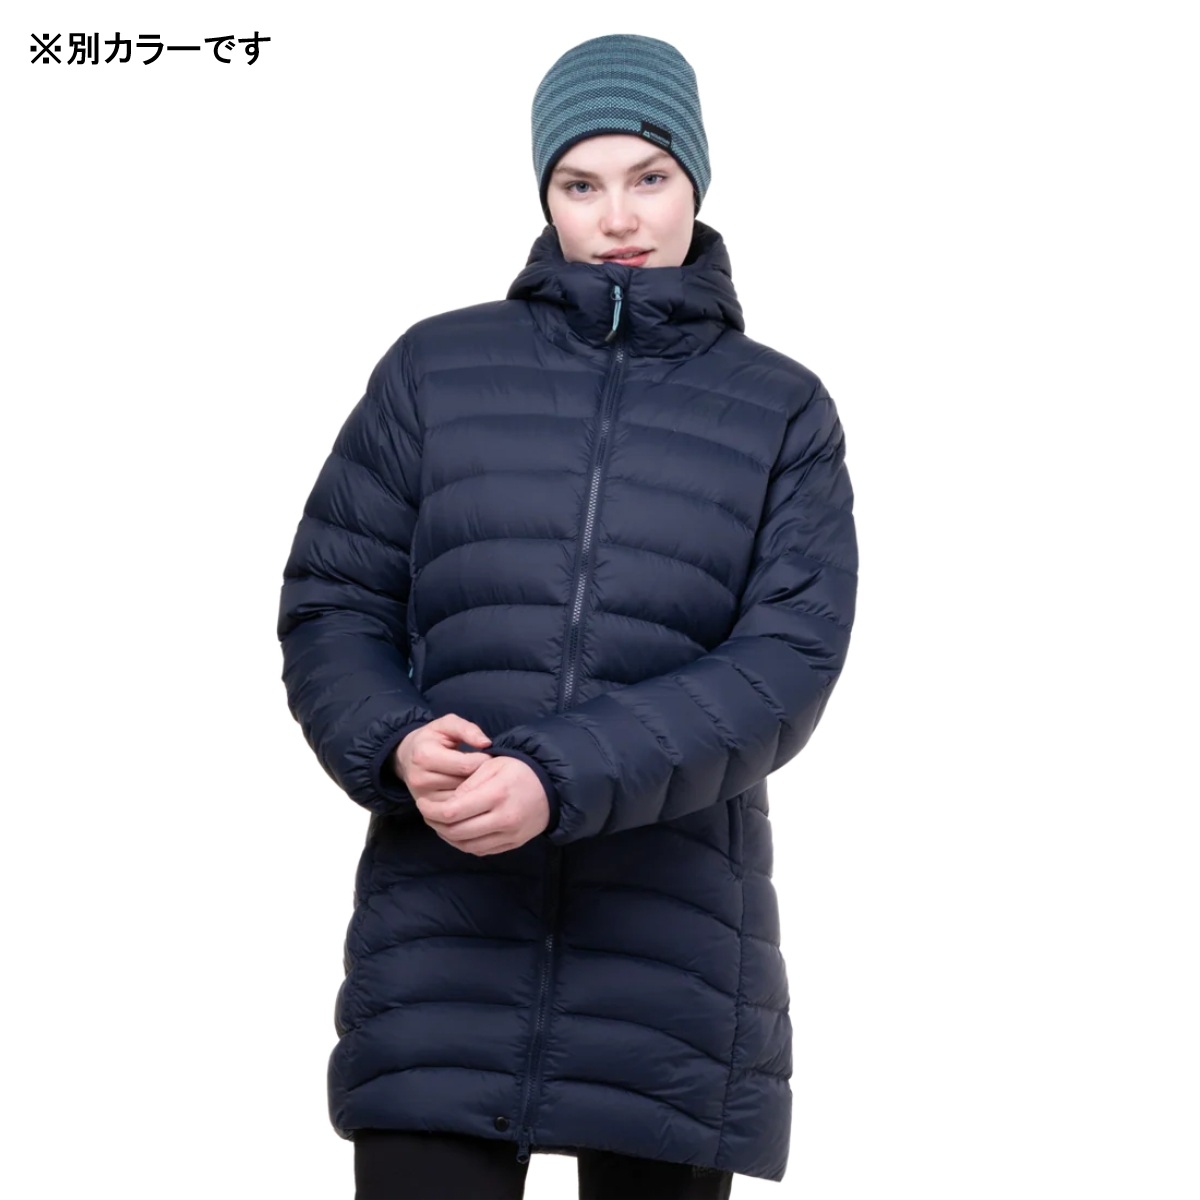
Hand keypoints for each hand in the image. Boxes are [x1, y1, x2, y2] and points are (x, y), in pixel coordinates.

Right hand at [393, 714, 492, 805]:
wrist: (406, 756)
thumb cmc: (432, 738)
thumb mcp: (447, 724)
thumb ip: (468, 729)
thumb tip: (486, 743)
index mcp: (425, 755)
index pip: (465, 765)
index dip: (484, 760)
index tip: (489, 756)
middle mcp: (420, 779)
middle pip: (463, 784)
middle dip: (481, 777)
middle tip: (490, 770)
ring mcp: (422, 797)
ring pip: (461, 800)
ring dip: (475, 791)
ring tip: (481, 780)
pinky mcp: (426, 810)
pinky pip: (454, 811)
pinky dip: (466, 802)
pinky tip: (471, 791)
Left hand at [421, 756, 549, 856]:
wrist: (552, 788)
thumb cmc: (519, 770)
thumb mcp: (493, 765)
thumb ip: (468, 783)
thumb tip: (447, 803)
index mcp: (496, 794)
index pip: (452, 811)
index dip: (430, 810)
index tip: (422, 803)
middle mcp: (503, 818)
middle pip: (456, 831)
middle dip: (434, 823)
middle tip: (426, 813)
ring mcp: (509, 834)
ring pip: (466, 844)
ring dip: (446, 836)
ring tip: (438, 822)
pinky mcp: (512, 844)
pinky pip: (479, 850)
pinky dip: (463, 843)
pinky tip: (456, 831)